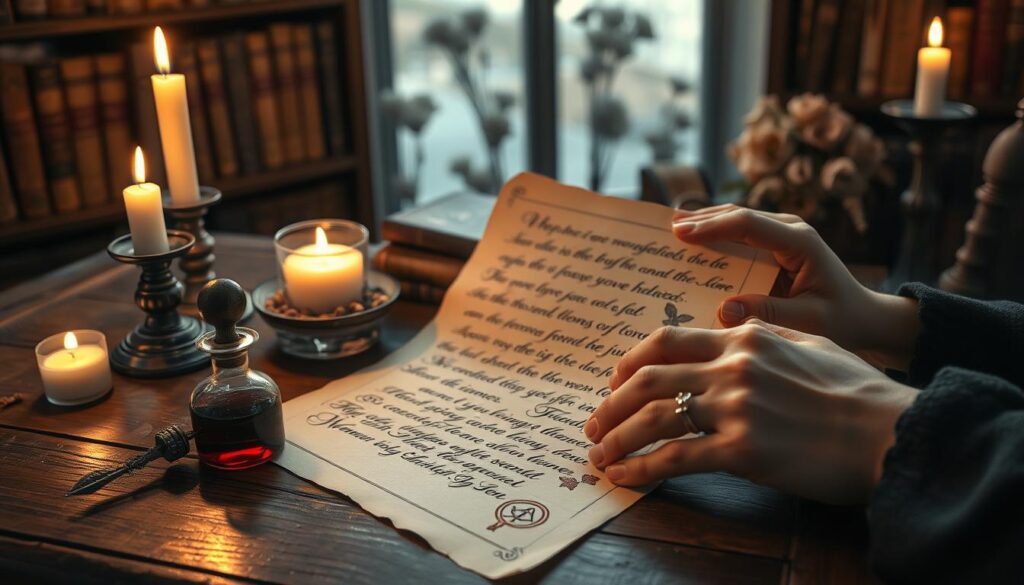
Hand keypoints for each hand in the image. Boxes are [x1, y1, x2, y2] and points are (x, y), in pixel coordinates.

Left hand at [587, 321, 918, 504]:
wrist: (892, 431)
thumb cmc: (857, 392)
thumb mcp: (809, 344)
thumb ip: (763, 338)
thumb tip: (732, 334)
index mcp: (746, 336)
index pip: (667, 340)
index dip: (630, 362)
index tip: (614, 382)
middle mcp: (733, 365)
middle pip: (646, 378)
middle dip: (610, 403)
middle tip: (593, 423)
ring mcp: (736, 406)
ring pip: (651, 417)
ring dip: (616, 437)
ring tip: (599, 455)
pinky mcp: (743, 449)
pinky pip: (675, 457)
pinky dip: (641, 468)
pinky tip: (623, 477)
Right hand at [672, 205, 918, 370]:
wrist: (866, 318)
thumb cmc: (842, 322)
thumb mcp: (809, 323)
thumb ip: (768, 314)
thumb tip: (722, 309)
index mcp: (800, 242)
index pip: (748, 225)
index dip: (712, 227)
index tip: (680, 233)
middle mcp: (791, 230)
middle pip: (738, 215)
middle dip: (701, 220)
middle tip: (666, 228)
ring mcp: (783, 234)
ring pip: (737, 220)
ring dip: (705, 223)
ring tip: (671, 228)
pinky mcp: (776, 245)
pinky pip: (741, 235)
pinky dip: (716, 235)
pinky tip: (693, 240)